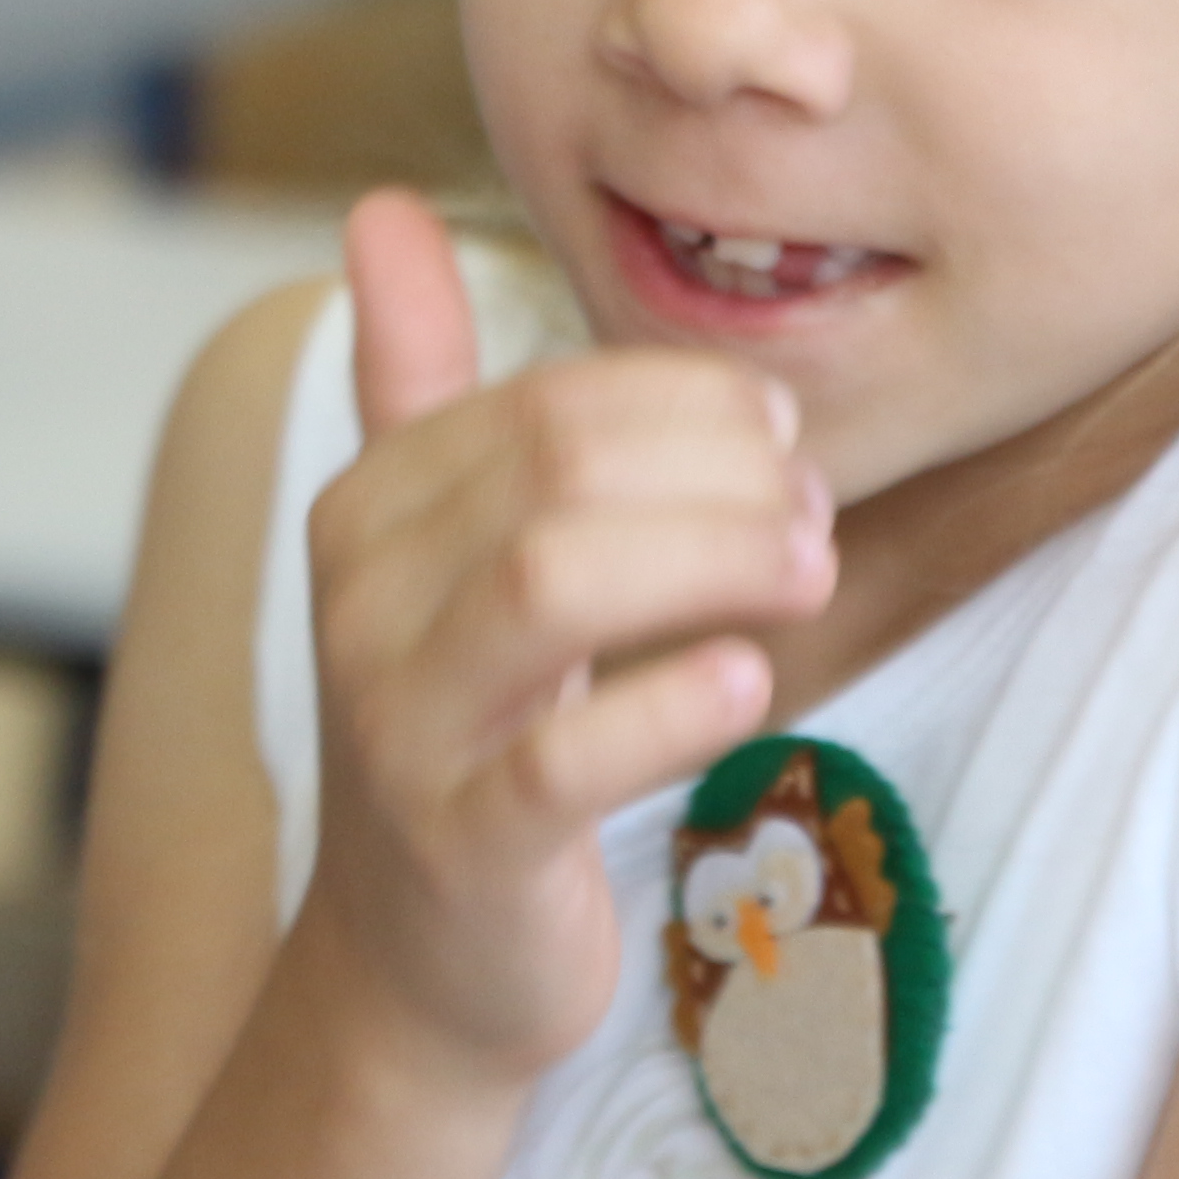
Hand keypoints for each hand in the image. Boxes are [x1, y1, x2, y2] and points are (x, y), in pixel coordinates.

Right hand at [293, 192, 821, 1094]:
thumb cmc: (463, 732)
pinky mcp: (463, 848)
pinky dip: (671, 704)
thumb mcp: (434, 551)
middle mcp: (361, 608)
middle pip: (554, 472)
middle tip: (816, 508)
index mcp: (367, 513)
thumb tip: (380, 207)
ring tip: (810, 570)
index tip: (783, 436)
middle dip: (715, 471)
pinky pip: (565, 755)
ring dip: (712, 558)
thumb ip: (414, 380)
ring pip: (551, 584)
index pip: (543, 401)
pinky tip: (751, 684)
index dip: (688, 400)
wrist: (416, 970)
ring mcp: (402, 730)